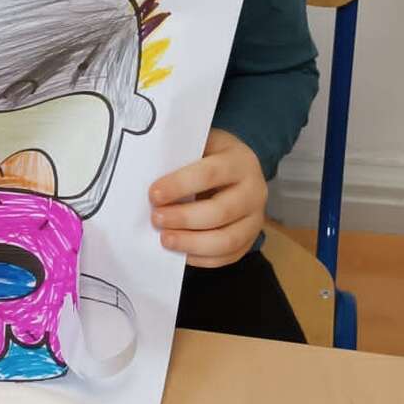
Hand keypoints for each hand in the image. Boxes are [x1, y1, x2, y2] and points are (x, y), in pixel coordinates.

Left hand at [149, 127, 266, 269]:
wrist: (241, 169)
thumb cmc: (211, 157)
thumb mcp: (201, 145)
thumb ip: (181, 158)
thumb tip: (148, 174)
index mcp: (239, 161)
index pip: (210, 174)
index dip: (180, 185)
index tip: (154, 194)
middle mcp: (254, 191)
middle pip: (220, 212)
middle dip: (184, 218)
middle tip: (156, 219)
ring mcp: (255, 218)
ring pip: (227, 240)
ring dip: (192, 243)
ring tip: (165, 240)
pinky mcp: (250, 239)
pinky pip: (227, 256)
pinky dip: (201, 258)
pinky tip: (180, 252)